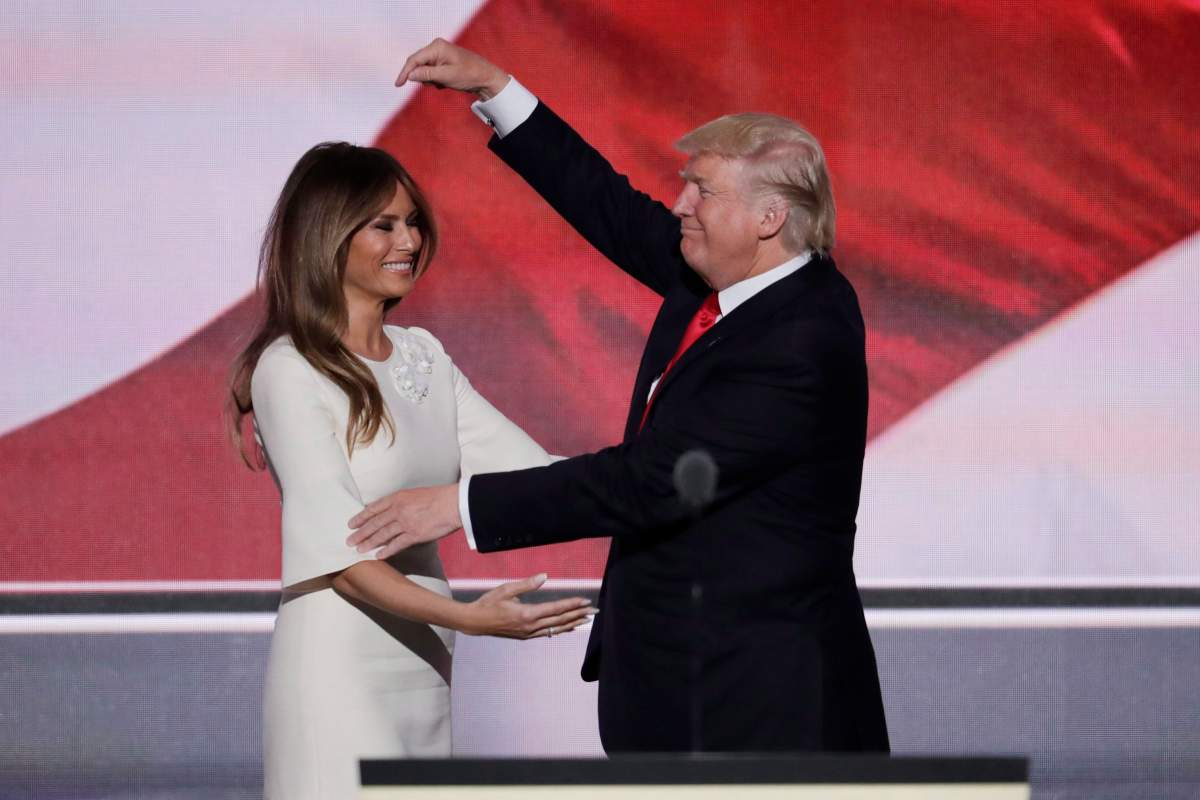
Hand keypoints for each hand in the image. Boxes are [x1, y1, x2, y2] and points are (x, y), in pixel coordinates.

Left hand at [347, 483, 460, 558]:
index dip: (361, 517)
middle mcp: (398, 510)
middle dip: (360, 532)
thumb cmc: (439, 497)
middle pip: (374, 523)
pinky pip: (396, 544)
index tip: (351, 523)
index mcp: (398, 497)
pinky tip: (378, 556)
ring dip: (368, 543)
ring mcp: (405, 522)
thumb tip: (394, 511)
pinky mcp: (414, 535)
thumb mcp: (415, 494)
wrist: (453, 503)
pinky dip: (386, 551)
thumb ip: (403, 502)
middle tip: (349, 541)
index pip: (374, 508)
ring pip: (382, 534)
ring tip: (358, 550)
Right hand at [395, 37, 508, 98]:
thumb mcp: (446, 76)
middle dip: (424, 78)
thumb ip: (427, 74)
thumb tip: (410, 74)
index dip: (405, 72)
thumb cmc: (469, 75)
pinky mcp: (443, 62)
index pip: (414, 59)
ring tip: (445, 84)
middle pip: (418, 65)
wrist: (487, 78)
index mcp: (437, 46)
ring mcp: (440, 54)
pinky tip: (447, 83)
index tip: (398, 84)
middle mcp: (436, 47)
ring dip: (431, 81)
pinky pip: (432, 73)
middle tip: (438, 85)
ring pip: (424, 71)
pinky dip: (436, 81)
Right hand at [461, 573, 595, 638]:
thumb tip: (545, 576)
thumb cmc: (489, 603)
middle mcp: (530, 626)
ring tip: (586, 620)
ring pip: (556, 629)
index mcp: (527, 614)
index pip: (556, 609)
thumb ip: (527, 584)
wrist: (475, 622)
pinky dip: (560, 630)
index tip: (586, 601)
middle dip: (578, 615)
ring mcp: (528, 633)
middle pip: (560, 621)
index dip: (572, 604)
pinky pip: (548, 633)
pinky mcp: (525, 635)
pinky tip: (568, 627)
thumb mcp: (506, 589)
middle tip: (595, 611)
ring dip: (573, 624)